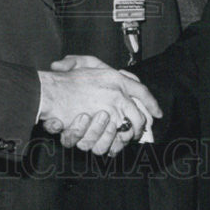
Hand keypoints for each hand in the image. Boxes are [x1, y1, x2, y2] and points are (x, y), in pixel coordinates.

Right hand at [37, 63, 161, 155]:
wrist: (51, 92)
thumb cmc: (65, 80)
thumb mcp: (84, 63)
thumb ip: (100, 67)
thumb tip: (120, 79)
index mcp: (115, 78)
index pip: (142, 90)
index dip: (152, 103)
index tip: (158, 113)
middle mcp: (118, 92)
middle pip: (140, 116)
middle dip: (138, 129)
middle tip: (135, 134)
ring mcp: (113, 108)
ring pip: (129, 130)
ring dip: (124, 138)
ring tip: (120, 141)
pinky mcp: (105, 124)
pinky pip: (117, 140)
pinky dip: (113, 146)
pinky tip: (110, 146)